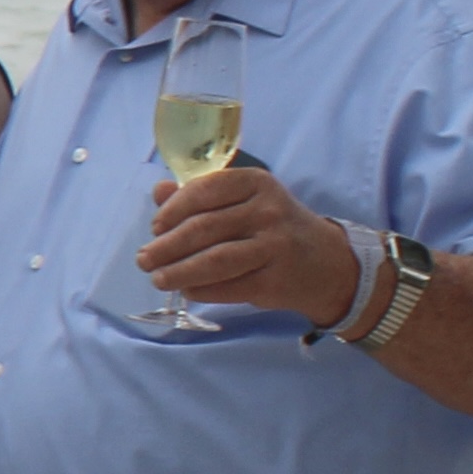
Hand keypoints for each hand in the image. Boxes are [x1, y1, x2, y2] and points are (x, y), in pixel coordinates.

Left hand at [139, 165, 360, 322]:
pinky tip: (187, 290)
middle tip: (144, 259)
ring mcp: (275, 246)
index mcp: (256, 183)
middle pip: (204, 228)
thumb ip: (201, 194)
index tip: (155, 226)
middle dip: (166, 246)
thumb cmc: (274, 228)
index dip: (173, 210)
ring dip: (178, 272)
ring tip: (157, 278)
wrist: (328, 264)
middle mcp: (268, 211)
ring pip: (214, 260)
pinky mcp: (276, 280)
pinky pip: (228, 287)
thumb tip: (159, 191)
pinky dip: (201, 290)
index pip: (204, 191)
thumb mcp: (245, 201)